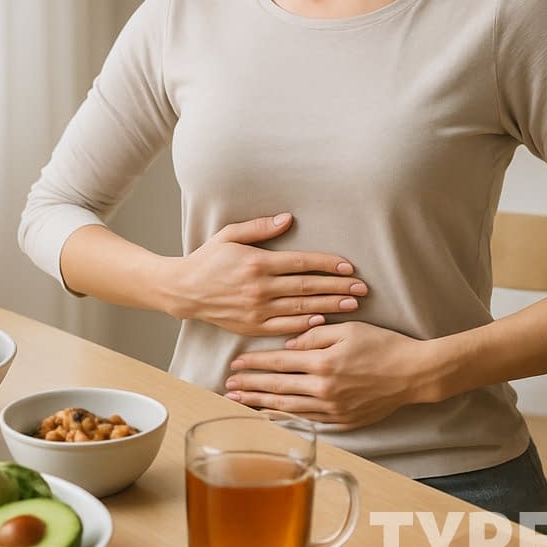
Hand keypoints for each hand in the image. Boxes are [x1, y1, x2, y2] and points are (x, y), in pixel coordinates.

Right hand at [167, 213, 367, 335]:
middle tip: (362, 288)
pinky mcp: (252, 326)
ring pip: (301, 308)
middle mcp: (260, 287)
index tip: (349, 267)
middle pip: (307, 286)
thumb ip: (260, 227)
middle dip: (338, 287)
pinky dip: (306, 325)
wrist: (184, 290)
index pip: (301, 263)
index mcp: (257, 262)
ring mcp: (257, 310)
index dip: (327, 264)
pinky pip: (285, 327)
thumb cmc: (208, 259)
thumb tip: (288, 219)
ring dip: (329, 306)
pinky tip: (324, 321)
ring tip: (353, 305)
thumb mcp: (230, 235)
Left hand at [223, 321, 440, 429]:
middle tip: (227, 388)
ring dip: (262, 405)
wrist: (414, 373)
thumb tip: (289, 346)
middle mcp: (324, 389)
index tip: (235, 365)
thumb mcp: (348, 329)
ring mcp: (333, 409)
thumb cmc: (382, 345)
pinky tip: (272, 418)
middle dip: (250, 387)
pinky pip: (308, 421)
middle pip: (277, 389)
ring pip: (289, 408)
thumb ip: (314, 335)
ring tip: (241, 403)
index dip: (254, 364)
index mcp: (323, 363)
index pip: (278, 363)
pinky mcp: (343, 421)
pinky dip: (286, 420)